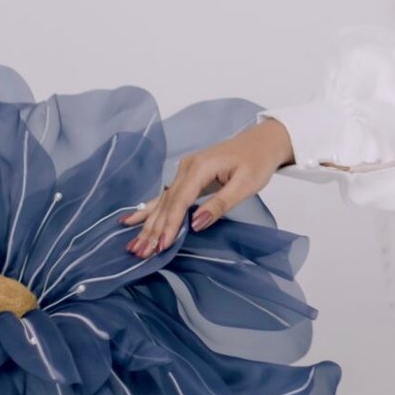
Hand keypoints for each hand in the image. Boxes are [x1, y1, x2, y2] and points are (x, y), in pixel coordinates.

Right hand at [120, 117, 294, 256]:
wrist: (262, 142)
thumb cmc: (257, 161)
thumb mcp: (245, 185)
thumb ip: (220, 204)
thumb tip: (196, 223)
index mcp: (201, 167)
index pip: (180, 200)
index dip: (170, 224)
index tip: (161, 245)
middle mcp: (187, 167)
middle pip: (167, 203)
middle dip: (153, 229)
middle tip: (141, 252)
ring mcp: (184, 170)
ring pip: (163, 201)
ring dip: (149, 224)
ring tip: (133, 245)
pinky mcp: (187, 175)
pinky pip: (166, 196)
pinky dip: (150, 210)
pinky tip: (132, 220)